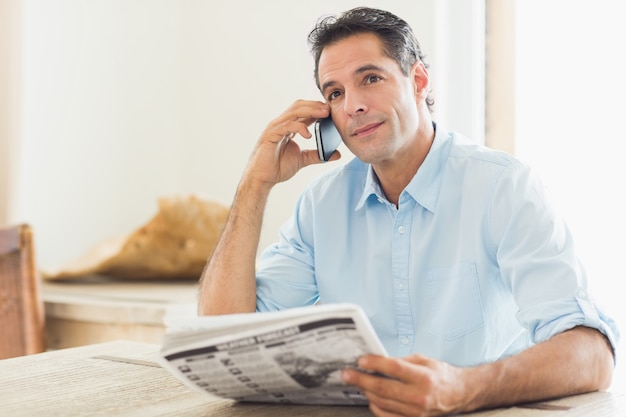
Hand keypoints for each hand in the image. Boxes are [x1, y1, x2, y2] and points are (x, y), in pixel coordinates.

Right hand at [243, 100, 336, 187]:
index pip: (303, 111)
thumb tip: (337, 154)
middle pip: (299, 106)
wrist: (262, 179)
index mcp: (288, 126)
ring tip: (324, 114)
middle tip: (329, 109)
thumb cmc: (277, 167)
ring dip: (310, 110)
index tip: (332, 110)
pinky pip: (286, 126)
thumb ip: (318, 155)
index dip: (317, 108)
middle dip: (315, 105)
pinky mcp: (270, 135)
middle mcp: (281, 124)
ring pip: (293, 112)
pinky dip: (299, 127)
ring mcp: (275, 128)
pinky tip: (308, 134)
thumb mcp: (303, 159)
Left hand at [342, 354, 466, 416]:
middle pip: (384, 388)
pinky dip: (375, 406)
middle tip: (347, 374)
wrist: (459, 394)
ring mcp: (416, 412)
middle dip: (361, 380)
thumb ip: (401, 361)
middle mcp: (420, 396)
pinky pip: (387, 415)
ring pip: (382, 402)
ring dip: (366, 392)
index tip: (361, 360)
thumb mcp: (424, 360)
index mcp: (424, 377)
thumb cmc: (441, 375)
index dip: (375, 363)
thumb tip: (378, 360)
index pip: (394, 368)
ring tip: (357, 382)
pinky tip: (371, 396)